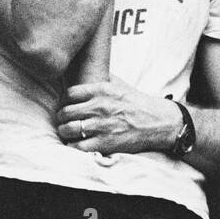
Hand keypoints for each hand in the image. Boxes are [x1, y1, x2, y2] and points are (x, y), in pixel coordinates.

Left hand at [56, 77, 179, 156]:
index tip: (65, 105)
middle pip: (65, 112)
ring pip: (68, 129)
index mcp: (100, 90)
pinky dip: (74, 147)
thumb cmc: (136, 102)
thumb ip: (100, 80)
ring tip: (68, 133)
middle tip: (65, 120)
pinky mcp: (105, 143)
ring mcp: (101, 126)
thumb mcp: (118, 85)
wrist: (157, 121)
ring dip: (65, 132)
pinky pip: (78, 147)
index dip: (64, 101)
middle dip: (62, 118)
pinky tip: (77, 144)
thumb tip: (84, 71)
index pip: (69, 93)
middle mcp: (98, 107)